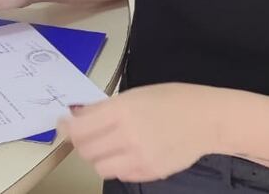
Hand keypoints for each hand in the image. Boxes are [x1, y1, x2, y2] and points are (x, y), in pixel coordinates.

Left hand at [57, 83, 218, 182]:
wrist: (205, 119)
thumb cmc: (172, 99)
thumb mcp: (135, 94)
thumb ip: (105, 107)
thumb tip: (78, 114)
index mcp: (122, 110)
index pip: (80, 128)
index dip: (67, 126)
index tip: (63, 122)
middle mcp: (127, 136)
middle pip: (85, 149)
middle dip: (80, 140)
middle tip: (84, 132)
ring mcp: (138, 158)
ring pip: (99, 166)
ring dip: (96, 155)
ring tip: (106, 143)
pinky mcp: (147, 174)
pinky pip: (119, 174)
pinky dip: (115, 165)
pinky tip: (124, 152)